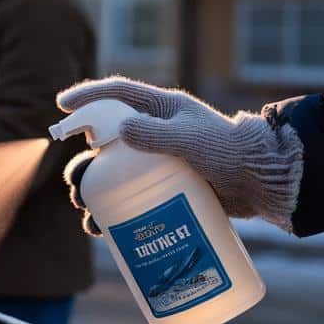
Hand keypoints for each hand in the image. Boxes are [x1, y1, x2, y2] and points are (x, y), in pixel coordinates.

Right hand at [56, 77, 303, 233]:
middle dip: (83, 165)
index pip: (115, 95)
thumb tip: (118, 130)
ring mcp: (159, 163)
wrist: (264, 183)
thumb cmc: (231, 153)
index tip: (60, 105)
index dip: (86, 97)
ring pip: (113, 176)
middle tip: (76, 184)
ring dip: (93, 193)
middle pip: (104, 145)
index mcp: (160, 110)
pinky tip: (104, 229)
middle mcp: (155, 134)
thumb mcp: (191, 140)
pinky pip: (130, 198)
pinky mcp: (166, 188)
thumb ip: (156, 134)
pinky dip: (113, 213)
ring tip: (87, 212)